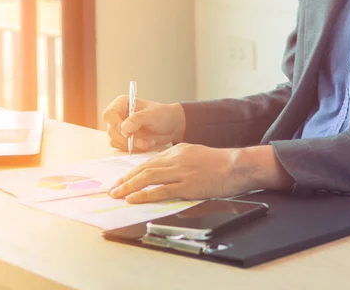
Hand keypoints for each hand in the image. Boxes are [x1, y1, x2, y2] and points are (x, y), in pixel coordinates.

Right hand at [102, 96, 185, 151]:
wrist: (172, 126)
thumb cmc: (163, 115)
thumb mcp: (152, 114)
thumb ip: (137, 119)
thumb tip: (124, 128)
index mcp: (122, 104)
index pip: (109, 114)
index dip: (116, 124)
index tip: (128, 133)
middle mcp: (118, 116)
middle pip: (111, 130)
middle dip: (127, 140)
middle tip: (142, 142)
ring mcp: (120, 129)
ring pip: (115, 141)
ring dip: (132, 145)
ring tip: (147, 142)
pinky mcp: (125, 139)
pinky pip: (121, 148)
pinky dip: (134, 149)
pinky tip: (146, 144)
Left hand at [108, 143, 294, 202]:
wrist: (237, 166)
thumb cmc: (221, 163)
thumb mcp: (197, 155)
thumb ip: (180, 162)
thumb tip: (166, 174)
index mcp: (178, 151)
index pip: (150, 161)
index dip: (133, 172)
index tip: (122, 180)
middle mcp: (176, 159)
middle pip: (144, 168)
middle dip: (125, 179)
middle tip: (112, 188)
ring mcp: (181, 172)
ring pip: (148, 178)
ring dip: (129, 186)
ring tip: (116, 194)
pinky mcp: (187, 185)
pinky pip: (161, 190)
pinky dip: (144, 194)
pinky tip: (133, 198)